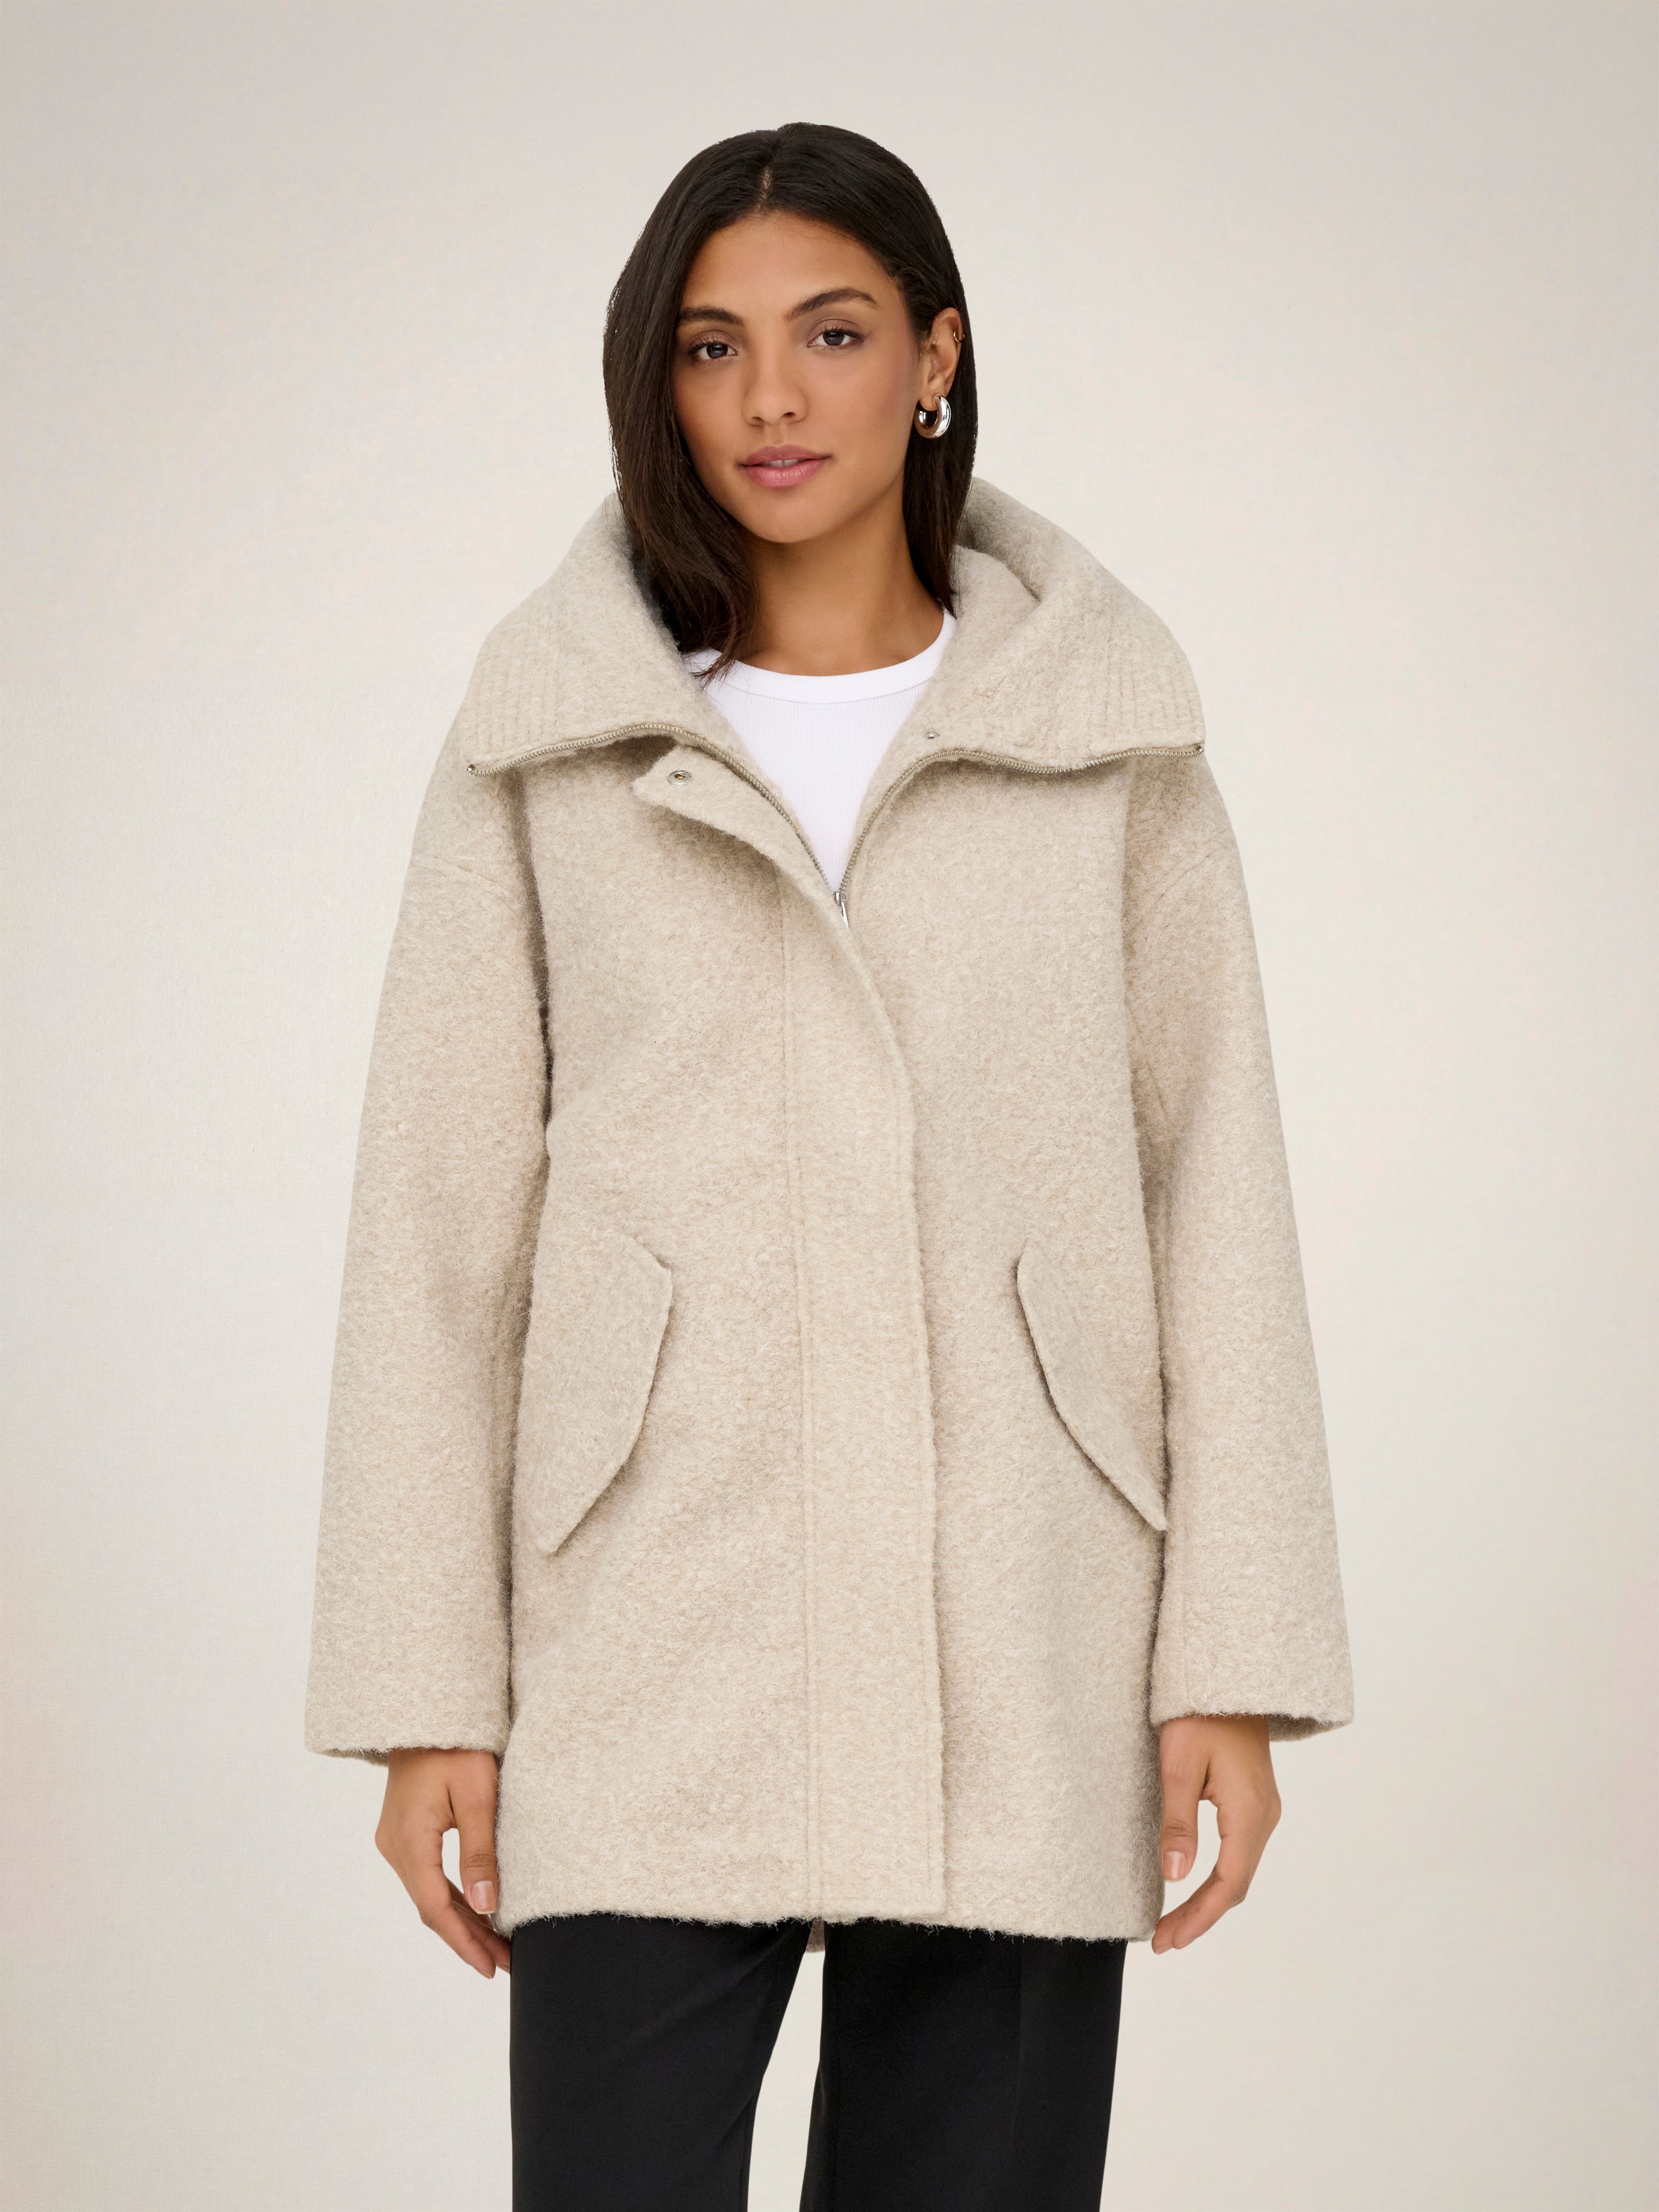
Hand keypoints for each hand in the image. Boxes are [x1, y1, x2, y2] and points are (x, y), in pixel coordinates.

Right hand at [376, 1747, 511, 1977]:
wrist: (428, 1707)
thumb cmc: (457, 1744)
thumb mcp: (476, 1795)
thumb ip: (480, 1852)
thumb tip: (487, 1908)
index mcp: (409, 1840)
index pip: (435, 1907)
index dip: (464, 1942)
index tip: (491, 1968)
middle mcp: (395, 1845)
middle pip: (431, 1905)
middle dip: (467, 1937)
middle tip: (504, 1963)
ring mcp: (396, 1838)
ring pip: (429, 1892)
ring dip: (461, 1919)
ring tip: (497, 1946)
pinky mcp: (405, 1830)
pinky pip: (427, 1874)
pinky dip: (451, 1895)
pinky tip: (475, 1909)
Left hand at [1151, 1715, 1279, 1953]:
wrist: (1230, 1676)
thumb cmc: (1199, 1713)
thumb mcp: (1179, 1764)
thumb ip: (1178, 1822)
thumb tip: (1175, 1877)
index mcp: (1249, 1812)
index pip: (1227, 1884)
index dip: (1198, 1917)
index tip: (1166, 1940)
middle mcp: (1265, 1816)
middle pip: (1236, 1884)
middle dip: (1200, 1916)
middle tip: (1162, 1940)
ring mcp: (1264, 1808)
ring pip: (1240, 1870)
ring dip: (1210, 1899)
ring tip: (1174, 1922)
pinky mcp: (1255, 1800)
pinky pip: (1241, 1852)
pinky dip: (1219, 1877)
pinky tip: (1197, 1886)